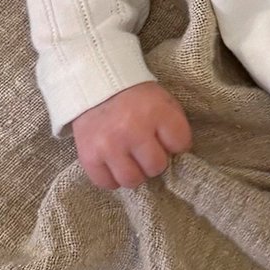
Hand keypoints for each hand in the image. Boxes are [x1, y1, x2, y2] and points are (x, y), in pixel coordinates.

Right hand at [71, 79, 192, 189]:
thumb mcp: (161, 100)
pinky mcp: (89, 156)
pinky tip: (113, 163)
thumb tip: (175, 156)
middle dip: (153, 160)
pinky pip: (106, 183)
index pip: (180, 144)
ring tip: (130, 159)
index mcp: (156, 111)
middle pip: (156, 166)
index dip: (176, 144)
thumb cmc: (134, 97)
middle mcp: (133, 130)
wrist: (94, 86)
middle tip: (145, 150)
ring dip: (133, 172)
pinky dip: (111, 177)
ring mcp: (110, 145)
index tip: (166, 139)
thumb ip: (173, 126)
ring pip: (132, 180)